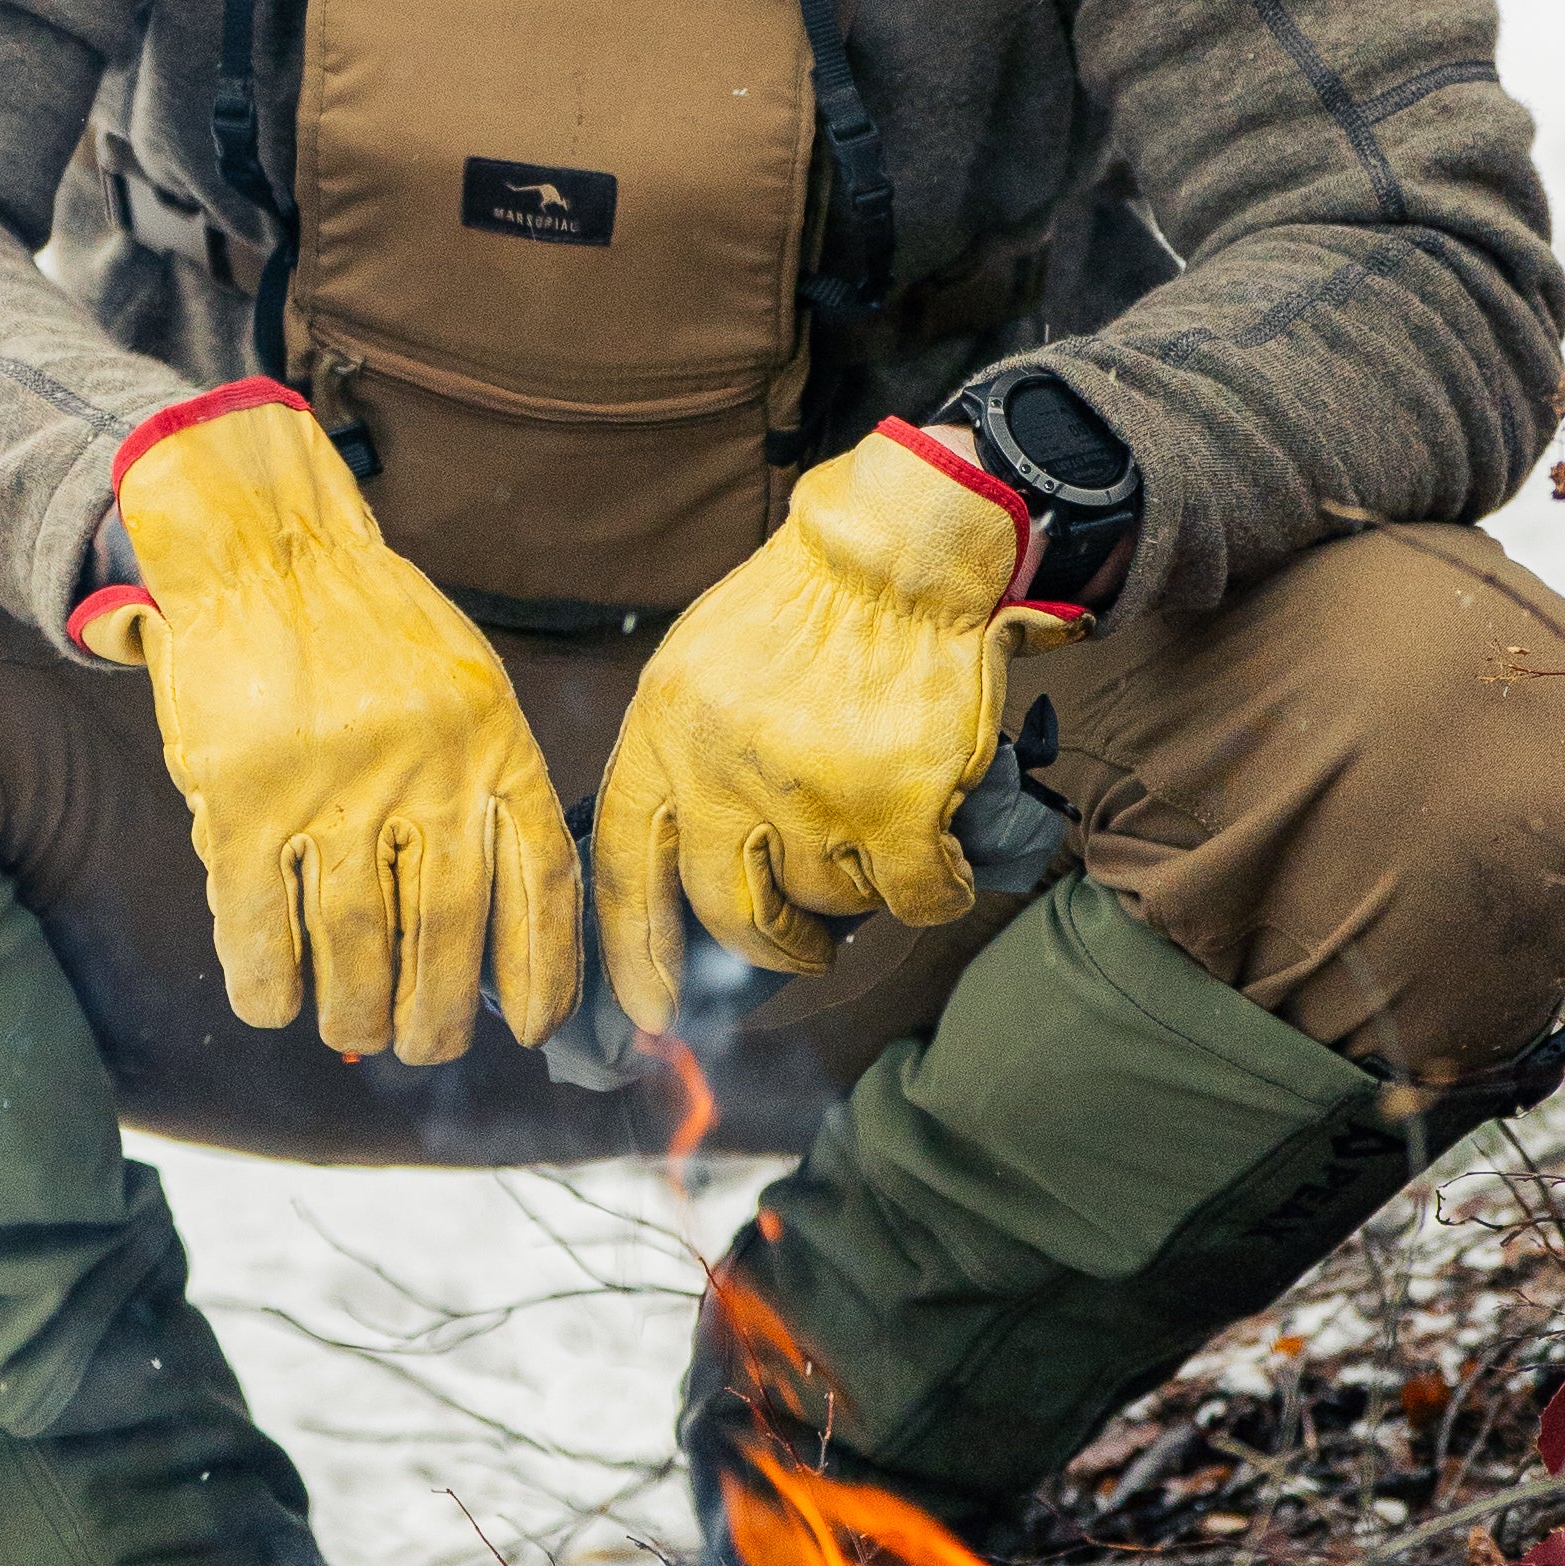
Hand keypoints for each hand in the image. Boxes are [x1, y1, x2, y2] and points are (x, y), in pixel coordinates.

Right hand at [73, 384, 580, 1066]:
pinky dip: (268, 978)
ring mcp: (332, 786)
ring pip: (355, 944)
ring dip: (354, 1011)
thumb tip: (492, 940)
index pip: (539, 882)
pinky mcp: (243, 797)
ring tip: (352, 1032)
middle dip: (438, 1015)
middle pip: (447, 934)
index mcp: (493, 742)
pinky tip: (274, 1001)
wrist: (264, 549)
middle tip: (425, 1048)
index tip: (535, 1028)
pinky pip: (259, 922)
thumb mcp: (465, 692)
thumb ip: (482, 790)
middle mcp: (425, 769)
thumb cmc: (371, 635)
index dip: (542, 971)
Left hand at [591, 419, 1056, 1034]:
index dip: (633, 954)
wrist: (897, 551)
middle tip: (803, 948)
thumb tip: (683, 868)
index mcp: (662, 732)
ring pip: (827, 902)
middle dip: (771, 947)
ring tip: (878, 843)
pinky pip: (913, 897)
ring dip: (857, 891)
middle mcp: (722, 770)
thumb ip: (683, 761)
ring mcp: (809, 792)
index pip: (624, 869)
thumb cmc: (802, 608)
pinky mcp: (894, 804)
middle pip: (729, 912)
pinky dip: (933, 893)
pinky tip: (940, 865)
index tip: (650, 1014)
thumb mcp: (697, 668)